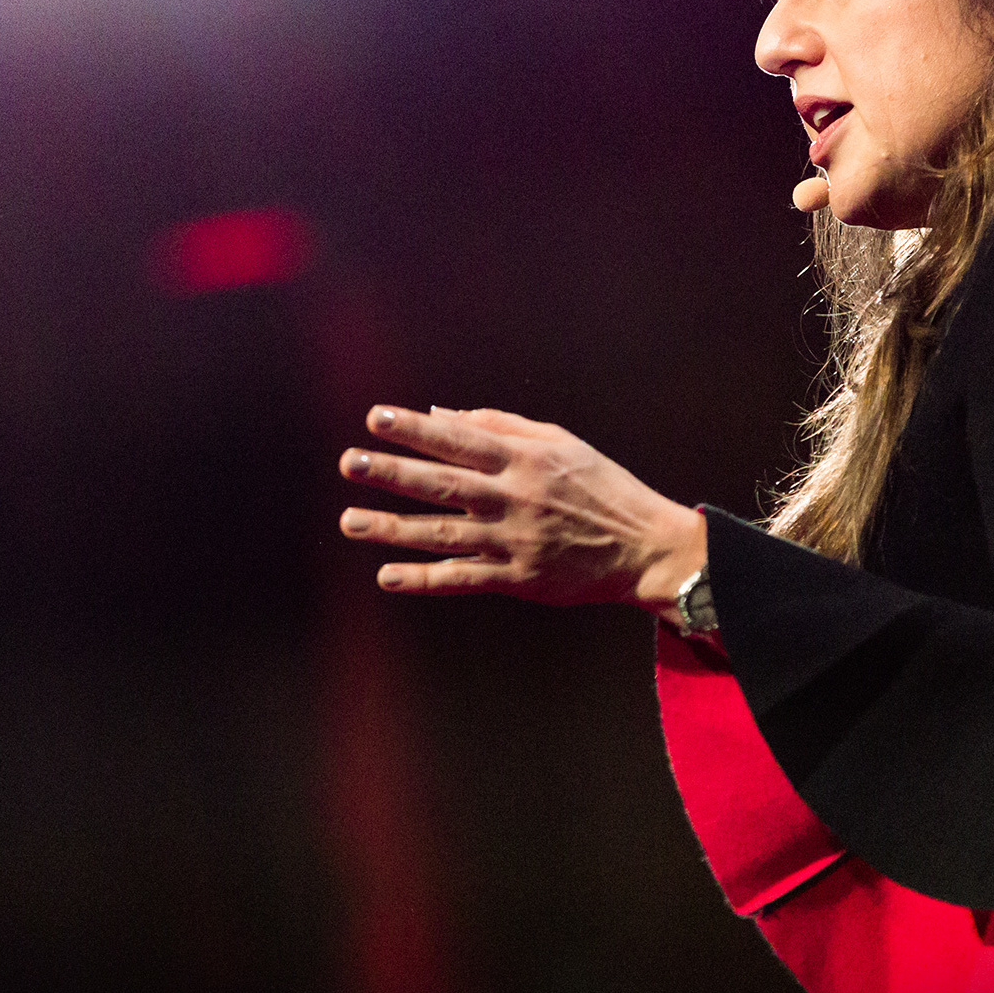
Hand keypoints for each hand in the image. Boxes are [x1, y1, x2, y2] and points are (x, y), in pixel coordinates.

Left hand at [339, 405, 706, 616]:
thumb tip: (442, 413)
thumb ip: (502, 426)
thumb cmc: (601, 487)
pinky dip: (424, 579)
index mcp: (526, 460)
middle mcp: (516, 498)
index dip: (416, 429)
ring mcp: (514, 541)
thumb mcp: (561, 443)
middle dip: (393, 473)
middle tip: (350, 462)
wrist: (644, 547)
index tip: (375, 418)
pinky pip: (463, 578)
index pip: (460, 440)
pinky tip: (387, 576)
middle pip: (444, 484)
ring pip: (444, 534)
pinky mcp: (518, 578)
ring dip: (393, 528)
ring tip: (349, 521)